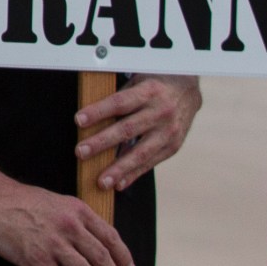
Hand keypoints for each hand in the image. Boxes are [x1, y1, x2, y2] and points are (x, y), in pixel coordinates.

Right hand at [0, 177, 135, 265]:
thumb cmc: (21, 200)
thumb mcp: (56, 202)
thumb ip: (76, 219)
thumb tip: (94, 242)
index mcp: (77, 210)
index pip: (111, 237)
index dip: (123, 257)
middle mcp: (70, 226)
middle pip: (102, 258)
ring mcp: (53, 242)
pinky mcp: (36, 257)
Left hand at [78, 73, 200, 191]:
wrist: (188, 90)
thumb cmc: (153, 85)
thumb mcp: (137, 81)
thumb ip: (118, 98)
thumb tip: (88, 117)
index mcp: (148, 92)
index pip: (119, 103)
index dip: (99, 112)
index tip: (78, 120)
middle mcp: (160, 112)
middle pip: (127, 129)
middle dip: (102, 142)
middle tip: (80, 152)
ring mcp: (169, 132)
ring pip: (141, 152)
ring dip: (118, 168)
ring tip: (101, 182)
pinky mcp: (173, 146)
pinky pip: (150, 163)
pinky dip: (133, 174)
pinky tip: (118, 184)